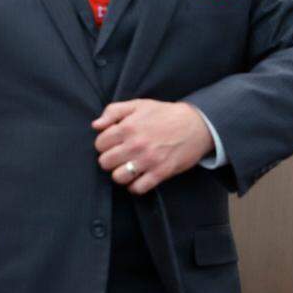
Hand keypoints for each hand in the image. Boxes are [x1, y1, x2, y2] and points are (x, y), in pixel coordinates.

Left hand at [93, 100, 213, 194]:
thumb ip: (114, 111)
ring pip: (118, 177)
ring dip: (121, 173)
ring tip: (129, 167)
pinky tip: (139, 177)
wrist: (196, 124)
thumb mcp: (139, 105)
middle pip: (105, 162)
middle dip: (111, 159)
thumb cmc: (166, 114)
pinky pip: (138, 188)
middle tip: (122, 155)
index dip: (105, 144)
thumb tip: (96, 125)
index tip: (115, 143)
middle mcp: (136, 144)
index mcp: (128, 126)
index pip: (100, 144)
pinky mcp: (161, 172)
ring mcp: (148, 160)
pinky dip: (136, 186)